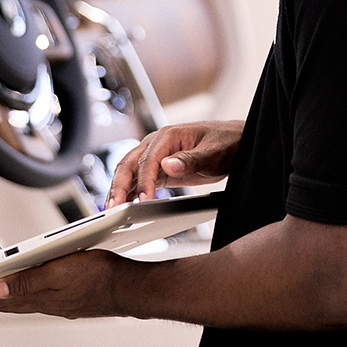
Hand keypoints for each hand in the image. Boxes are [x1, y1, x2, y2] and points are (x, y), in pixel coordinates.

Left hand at [0, 250, 133, 318]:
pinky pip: (31, 299)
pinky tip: (18, 292)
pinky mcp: (63, 299)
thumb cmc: (99, 277)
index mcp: (35, 295)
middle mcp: (41, 301)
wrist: (127, 288)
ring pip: (15, 301)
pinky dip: (17, 296)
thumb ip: (26, 282)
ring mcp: (53, 302)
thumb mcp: (58, 272)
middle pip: (1, 302)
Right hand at [107, 120, 242, 205]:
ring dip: (119, 190)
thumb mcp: (213, 152)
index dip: (144, 181)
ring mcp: (156, 156)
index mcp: (168, 135)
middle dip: (118, 186)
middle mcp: (156, 144)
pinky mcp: (160, 169)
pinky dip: (130, 192)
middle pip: (129, 164)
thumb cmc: (227, 142)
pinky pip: (139, 180)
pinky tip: (123, 205)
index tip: (144, 200)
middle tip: (114, 208)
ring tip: (111, 210)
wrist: (235, 142)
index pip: (147, 160)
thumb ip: (191, 159)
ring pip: (129, 172)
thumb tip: (167, 165)